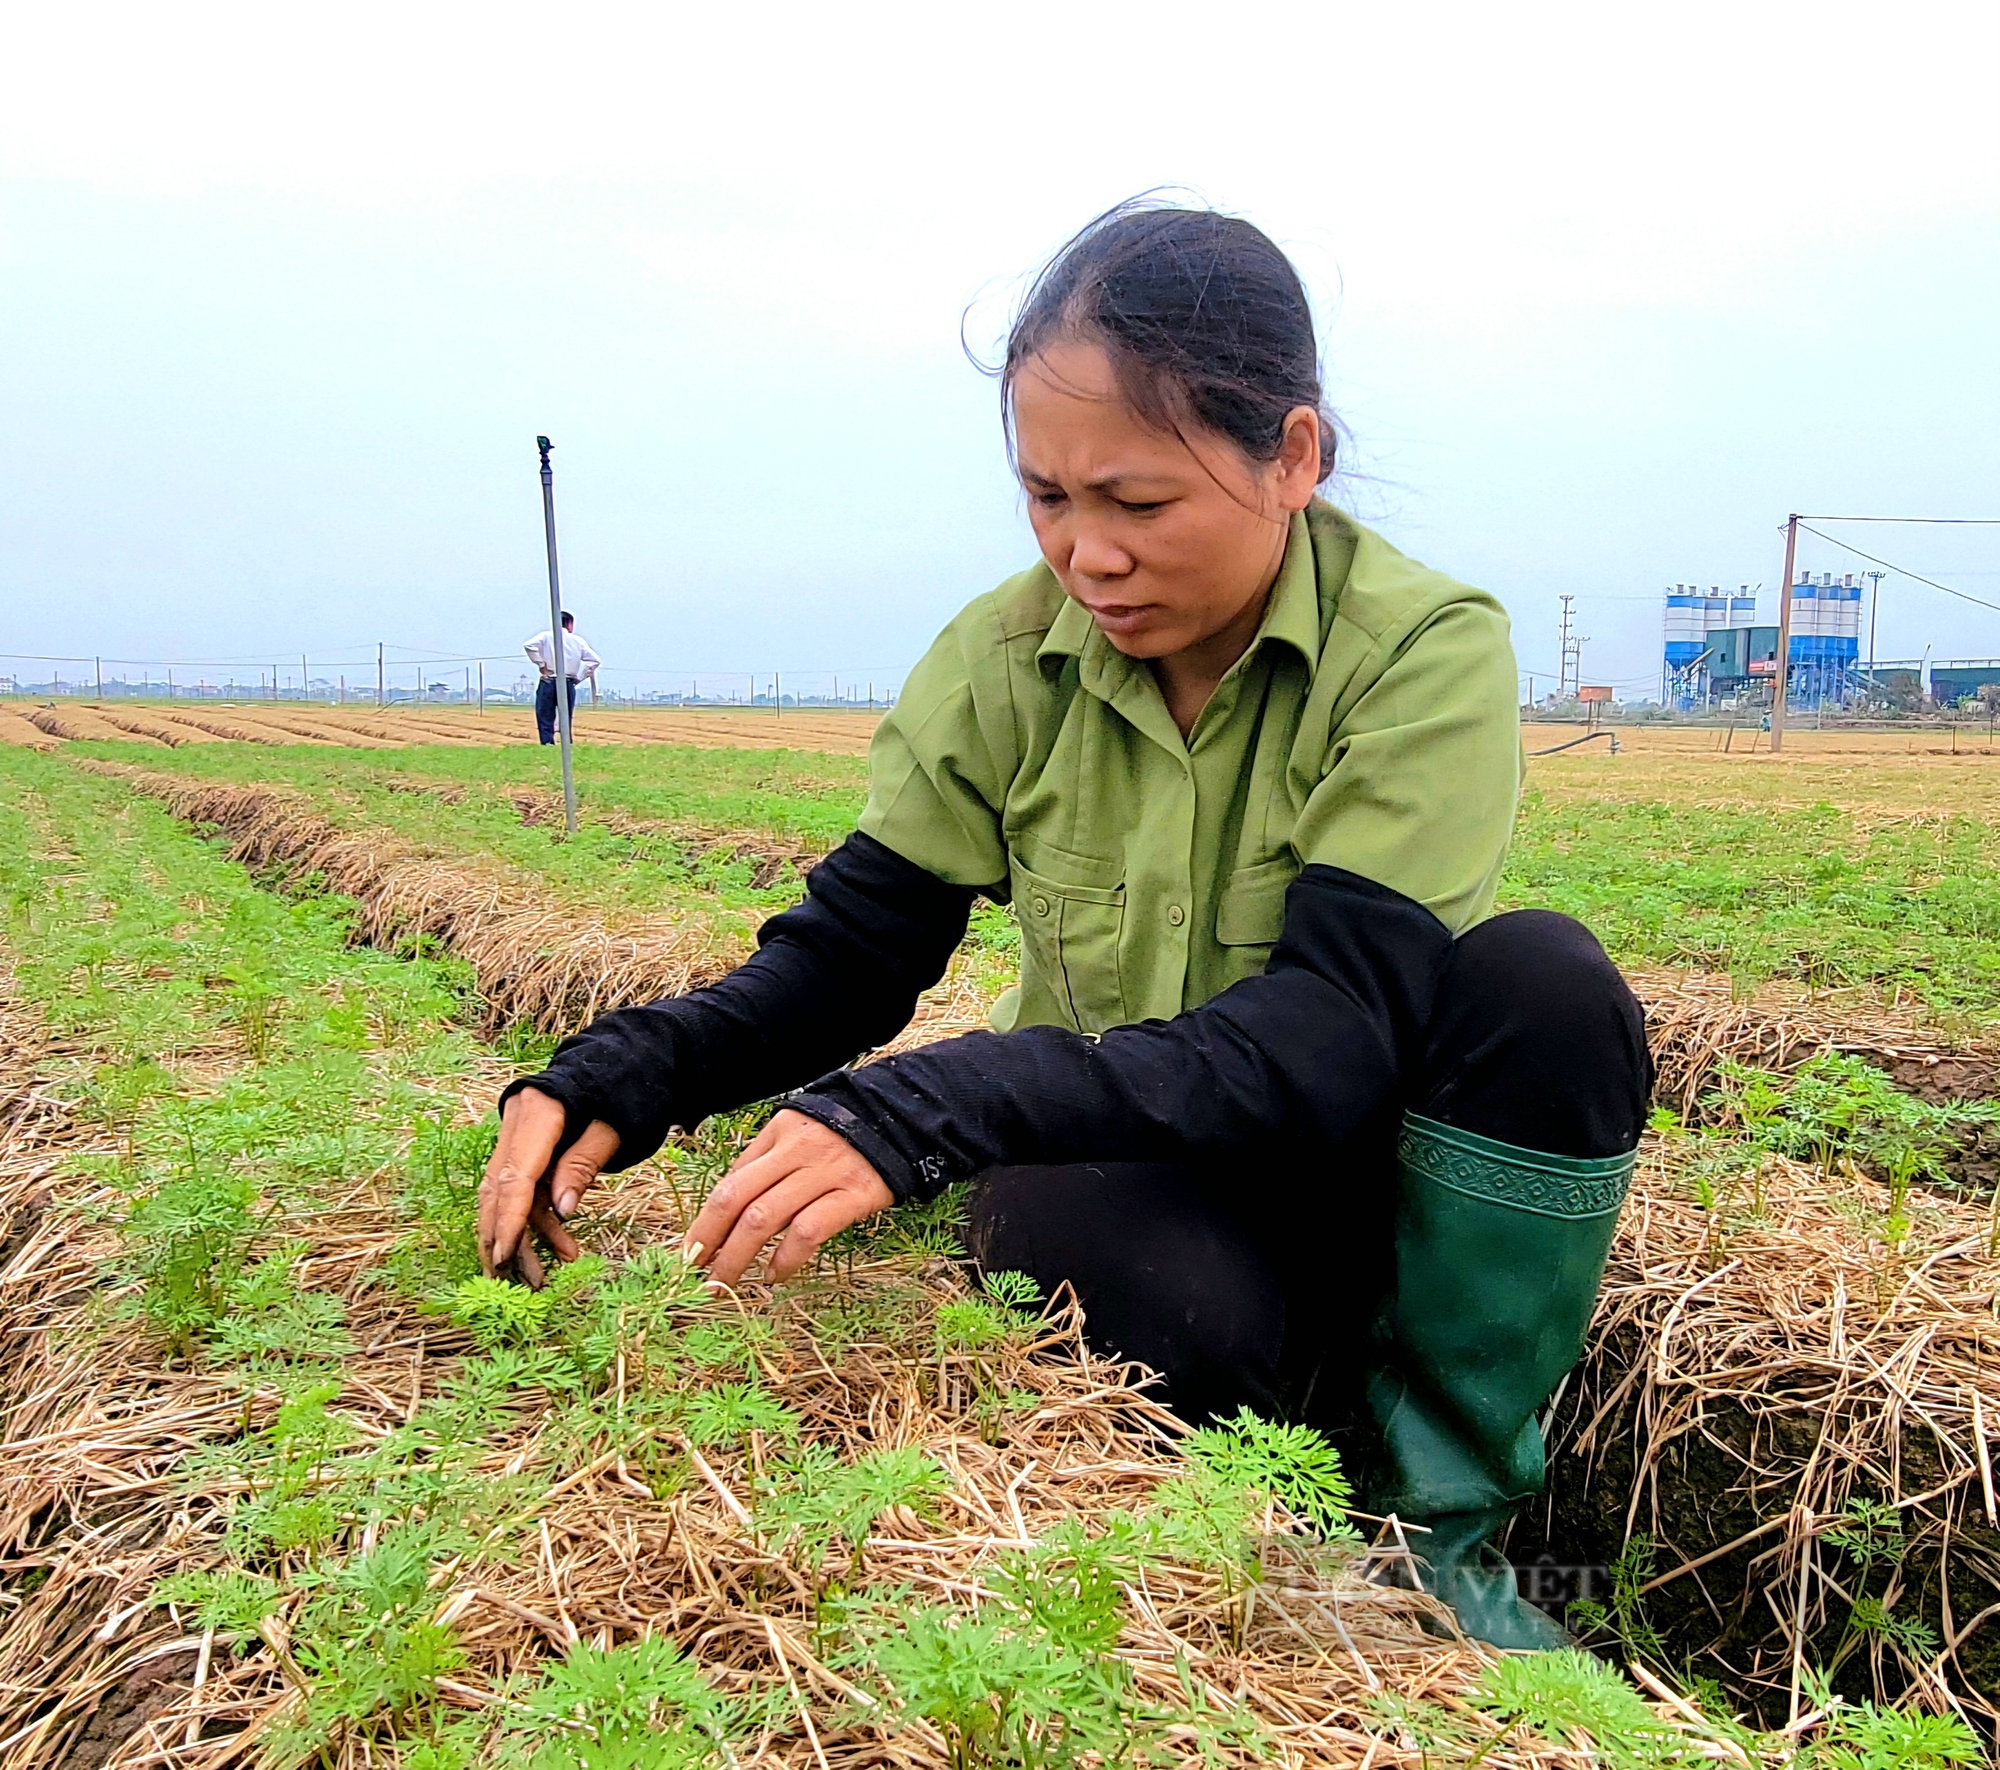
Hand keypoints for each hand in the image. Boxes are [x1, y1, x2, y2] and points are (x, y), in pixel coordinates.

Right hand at [478, 1087, 618, 1284]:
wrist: (629, 1057)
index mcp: (537, 1110)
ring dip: (524, 1235)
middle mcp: (518, 1122)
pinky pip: (526, 1187)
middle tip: (513, 1280)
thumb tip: (562, 1211)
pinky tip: (560, 1245)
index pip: (515, 1175)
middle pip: (499, 1188)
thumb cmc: (629, 1090)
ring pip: (508, 1193)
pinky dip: (539, 1218)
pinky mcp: (530, 1147)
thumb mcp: (614, 1128)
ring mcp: (520, 1134)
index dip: (508, 1219)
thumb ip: (584, 1165)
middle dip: (503, 1236)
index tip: (505, 1256)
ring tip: (542, 1275)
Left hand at [682, 1108, 892, 1288]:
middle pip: (738, 1200)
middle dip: (710, 1242)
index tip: (688, 1253)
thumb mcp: (799, 1133)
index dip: (704, 1221)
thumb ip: (765, 1162)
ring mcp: (825, 1174)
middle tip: (695, 1276)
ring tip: (725, 1284)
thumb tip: (728, 1206)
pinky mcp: (854, 1196)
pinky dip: (786, 1258)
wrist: (904, 1120)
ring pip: (766, 1218)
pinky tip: (775, 1275)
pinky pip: (809, 1230)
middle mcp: (797, 1152)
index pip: (731, 1182)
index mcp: (778, 1134)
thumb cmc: (846, 1133)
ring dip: (738, 1258)